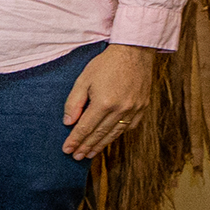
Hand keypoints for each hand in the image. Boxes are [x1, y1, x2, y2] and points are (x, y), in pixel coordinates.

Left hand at [62, 44, 155, 159]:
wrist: (134, 52)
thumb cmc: (105, 64)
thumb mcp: (83, 80)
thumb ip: (74, 102)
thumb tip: (68, 122)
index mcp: (104, 103)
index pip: (86, 127)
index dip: (75, 140)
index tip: (67, 149)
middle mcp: (121, 110)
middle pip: (100, 133)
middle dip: (86, 146)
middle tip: (76, 157)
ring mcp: (134, 110)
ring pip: (115, 133)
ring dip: (101, 145)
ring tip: (89, 154)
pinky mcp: (142, 107)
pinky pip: (129, 126)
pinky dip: (117, 135)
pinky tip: (108, 140)